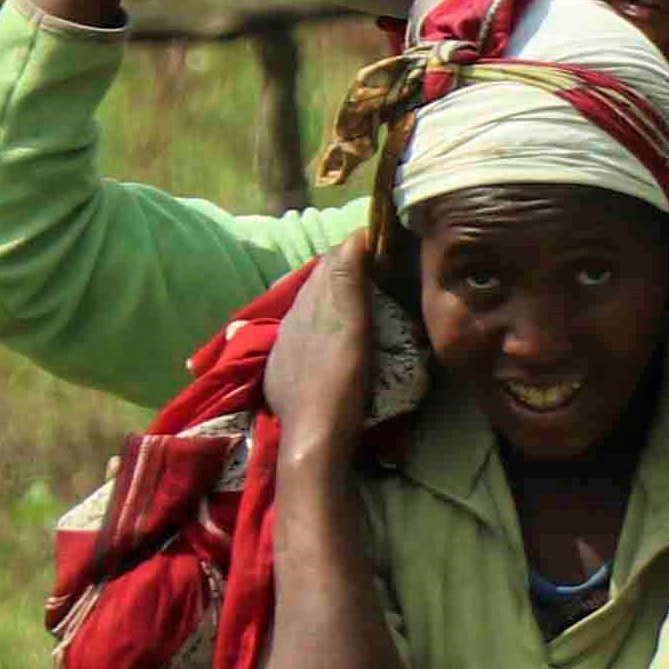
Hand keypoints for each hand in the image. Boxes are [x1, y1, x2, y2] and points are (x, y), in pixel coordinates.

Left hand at [261, 249, 380, 447]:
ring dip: (334, 294)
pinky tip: (332, 337)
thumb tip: (356, 235)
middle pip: (322, 278)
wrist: (314, 433)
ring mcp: (286, 340)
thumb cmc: (341, 377)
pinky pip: (302, 331)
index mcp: (311, 299)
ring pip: (311, 303)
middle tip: (381, 268)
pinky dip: (321, 324)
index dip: (360, 247)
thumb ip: (348, 277)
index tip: (386, 246)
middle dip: (349, 266)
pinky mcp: (282, 365)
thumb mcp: (352, 323)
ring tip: (361, 298)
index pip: (336, 258)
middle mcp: (294, 313)